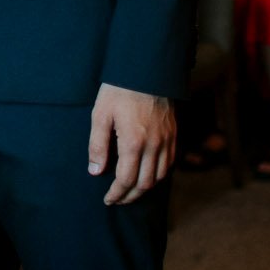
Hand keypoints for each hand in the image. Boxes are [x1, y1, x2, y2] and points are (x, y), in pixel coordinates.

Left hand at [87, 83, 174, 205]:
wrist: (147, 69)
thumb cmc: (119, 90)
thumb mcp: (100, 115)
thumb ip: (97, 145)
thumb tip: (95, 171)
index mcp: (133, 142)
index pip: (126, 180)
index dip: (116, 194)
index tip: (108, 199)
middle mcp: (154, 145)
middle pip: (145, 183)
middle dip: (130, 196)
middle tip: (117, 200)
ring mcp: (167, 140)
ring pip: (160, 176)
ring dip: (145, 188)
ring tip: (131, 191)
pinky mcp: (174, 134)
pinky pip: (170, 163)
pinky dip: (159, 175)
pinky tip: (148, 175)